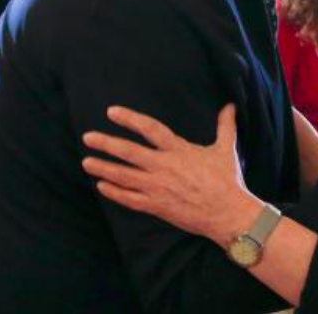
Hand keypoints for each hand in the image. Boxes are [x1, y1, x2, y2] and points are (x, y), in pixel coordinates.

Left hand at [82, 105, 260, 246]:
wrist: (227, 213)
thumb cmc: (227, 180)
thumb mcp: (226, 149)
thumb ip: (225, 126)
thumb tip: (230, 105)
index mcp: (179, 150)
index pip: (150, 129)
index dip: (130, 119)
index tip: (112, 112)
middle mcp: (164, 167)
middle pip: (129, 152)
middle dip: (106, 143)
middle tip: (87, 137)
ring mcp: (158, 187)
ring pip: (124, 176)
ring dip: (103, 168)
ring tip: (86, 161)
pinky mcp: (157, 206)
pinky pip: (130, 199)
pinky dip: (114, 192)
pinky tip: (101, 186)